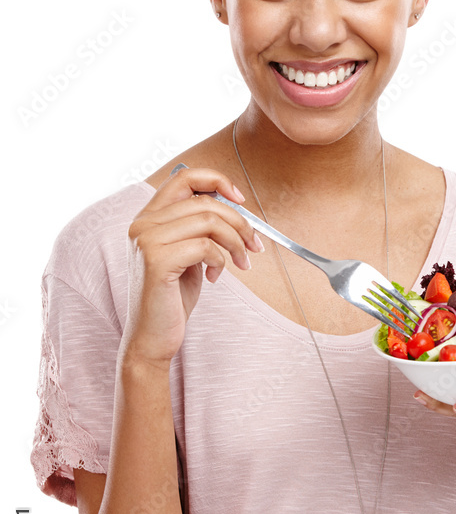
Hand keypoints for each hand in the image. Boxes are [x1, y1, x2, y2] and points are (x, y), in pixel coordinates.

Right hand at [121, 165, 264, 366]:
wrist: (152, 337)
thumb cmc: (172, 298)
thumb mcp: (188, 254)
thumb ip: (199, 228)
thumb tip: (235, 207)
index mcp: (149, 217)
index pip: (185, 177)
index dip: (217, 181)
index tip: (241, 199)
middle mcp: (143, 224)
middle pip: (205, 202)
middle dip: (239, 222)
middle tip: (253, 246)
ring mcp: (146, 240)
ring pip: (209, 221)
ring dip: (235, 242)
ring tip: (239, 263)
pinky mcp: (156, 260)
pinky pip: (205, 246)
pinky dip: (221, 261)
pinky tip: (214, 278)